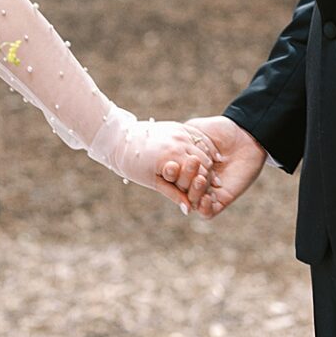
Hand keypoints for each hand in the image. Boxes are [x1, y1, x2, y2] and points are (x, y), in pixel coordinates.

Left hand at [88, 109, 218, 211]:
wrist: (120, 139)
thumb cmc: (133, 165)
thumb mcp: (154, 182)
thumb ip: (174, 194)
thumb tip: (188, 209)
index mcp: (172, 160)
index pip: (199, 175)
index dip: (205, 185)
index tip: (210, 193)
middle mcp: (178, 144)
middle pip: (204, 162)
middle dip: (209, 173)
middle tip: (214, 183)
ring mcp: (179, 133)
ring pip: (202, 149)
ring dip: (208, 160)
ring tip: (211, 171)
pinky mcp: (178, 127)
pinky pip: (197, 138)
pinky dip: (204, 147)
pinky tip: (207, 155)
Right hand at [162, 115, 266, 217]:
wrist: (246, 135)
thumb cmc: (221, 130)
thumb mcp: (197, 130)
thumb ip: (180, 137)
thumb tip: (162, 145)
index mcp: (185, 167)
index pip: (173, 175)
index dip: (169, 172)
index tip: (168, 165)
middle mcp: (194, 181)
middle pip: (182, 188)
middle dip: (182, 179)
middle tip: (185, 170)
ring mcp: (207, 192)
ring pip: (193, 201)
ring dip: (194, 192)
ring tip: (200, 179)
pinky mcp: (221, 201)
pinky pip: (208, 212)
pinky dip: (205, 208)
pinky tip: (207, 198)